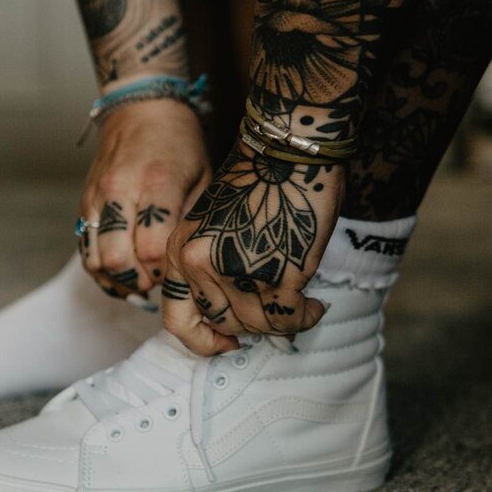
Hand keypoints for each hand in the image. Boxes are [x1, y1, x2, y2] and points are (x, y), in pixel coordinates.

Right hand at [79, 98, 211, 298]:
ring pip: (95, 260)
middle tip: (158, 279)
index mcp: (156, 182)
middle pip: (117, 259)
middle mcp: (119, 190)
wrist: (141, 110)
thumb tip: (183, 263)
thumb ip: (192, 220)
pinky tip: (123, 273)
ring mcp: (96, 198)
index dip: (165, 270)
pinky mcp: (83, 204)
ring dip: (118, 279)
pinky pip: (84, 250)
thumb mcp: (203, 177)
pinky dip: (102, 270)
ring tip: (141, 279)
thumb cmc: (179, 146)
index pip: (151, 247)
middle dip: (140, 280)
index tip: (176, 270)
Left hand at [163, 140, 344, 354]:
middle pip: (225, 324)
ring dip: (282, 323)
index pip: (177, 322)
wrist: (287, 149)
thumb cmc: (257, 183)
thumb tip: (233, 320)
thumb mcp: (210, 226)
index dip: (204, 342)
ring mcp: (238, 271)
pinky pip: (289, 318)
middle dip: (253, 325)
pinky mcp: (277, 274)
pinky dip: (305, 316)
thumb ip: (209, 268)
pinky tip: (314, 305)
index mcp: (180, 252)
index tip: (227, 343)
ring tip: (301, 307)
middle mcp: (201, 265)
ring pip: (258, 325)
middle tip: (275, 311)